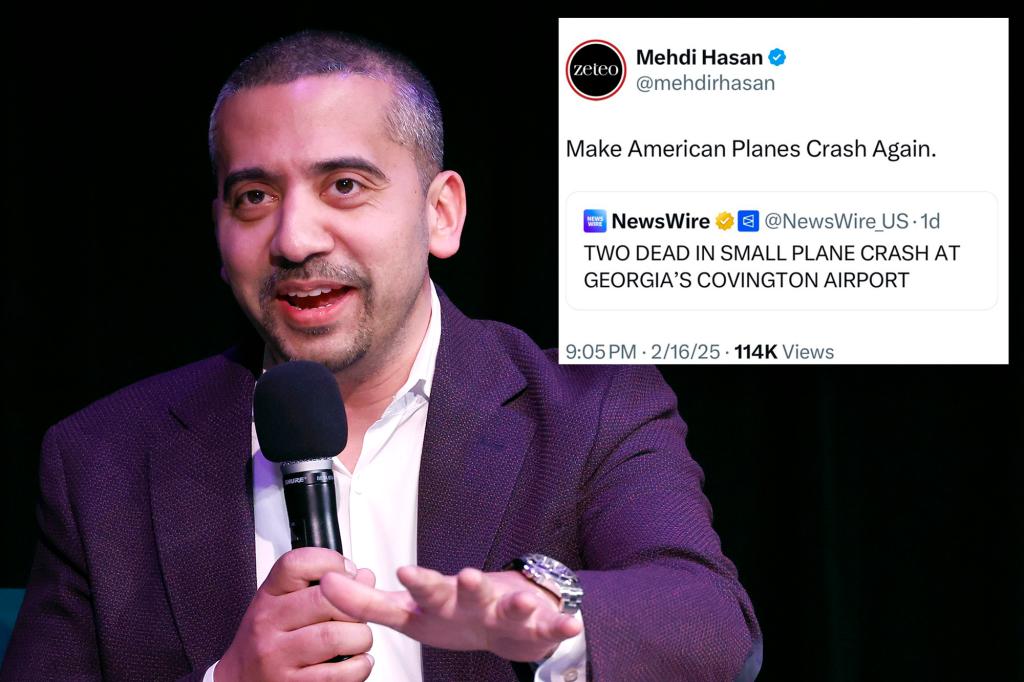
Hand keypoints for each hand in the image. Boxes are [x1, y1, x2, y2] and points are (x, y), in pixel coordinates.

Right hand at [215, 547, 376, 681]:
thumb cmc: (268, 642)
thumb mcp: (284, 605)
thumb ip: (322, 588)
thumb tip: (363, 577)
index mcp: (268, 596)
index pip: (297, 564)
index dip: (331, 562)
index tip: (348, 573)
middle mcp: (268, 623)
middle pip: (326, 598)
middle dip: (356, 606)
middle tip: (358, 615)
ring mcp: (277, 657)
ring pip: (335, 636)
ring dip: (360, 638)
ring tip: (358, 641)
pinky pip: (338, 674)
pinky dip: (359, 667)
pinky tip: (355, 662)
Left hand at [319, 565, 581, 662]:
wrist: (507, 621)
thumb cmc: (452, 614)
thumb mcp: (408, 612)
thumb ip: (366, 602)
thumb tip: (324, 583)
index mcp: (443, 598)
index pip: (426, 589)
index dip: (417, 581)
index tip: (402, 570)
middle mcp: (475, 598)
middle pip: (470, 591)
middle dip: (468, 585)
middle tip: (465, 576)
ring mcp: (506, 609)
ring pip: (511, 604)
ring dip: (516, 602)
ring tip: (522, 601)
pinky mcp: (534, 625)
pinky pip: (549, 626)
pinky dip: (561, 624)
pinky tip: (572, 623)